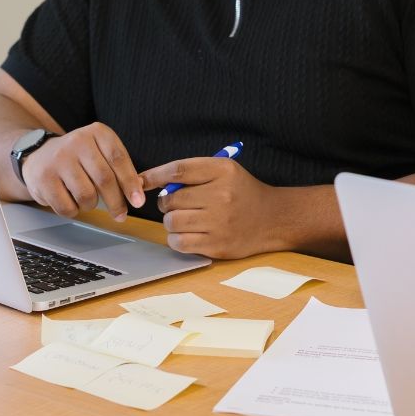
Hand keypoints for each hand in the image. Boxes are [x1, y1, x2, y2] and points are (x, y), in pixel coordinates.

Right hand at [20, 124, 144, 220]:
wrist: (38, 156)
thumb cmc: (78, 159)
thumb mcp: (99, 152)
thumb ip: (118, 169)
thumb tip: (137, 193)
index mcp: (97, 132)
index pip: (118, 158)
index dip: (130, 182)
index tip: (138, 201)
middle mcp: (77, 141)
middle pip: (104, 179)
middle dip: (116, 202)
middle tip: (121, 214)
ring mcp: (59, 160)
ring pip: (87, 195)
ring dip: (91, 205)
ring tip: (87, 199)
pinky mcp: (44, 179)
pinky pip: (67, 207)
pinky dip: (73, 211)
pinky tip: (70, 201)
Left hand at [139, 156, 285, 258]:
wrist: (273, 218)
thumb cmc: (242, 192)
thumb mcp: (224, 171)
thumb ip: (193, 173)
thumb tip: (152, 182)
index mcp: (222, 170)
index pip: (178, 170)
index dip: (154, 175)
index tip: (141, 180)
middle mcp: (221, 195)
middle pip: (171, 199)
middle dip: (167, 203)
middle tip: (176, 205)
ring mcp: (220, 222)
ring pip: (172, 222)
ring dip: (171, 222)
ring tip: (184, 220)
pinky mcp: (218, 245)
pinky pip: (179, 243)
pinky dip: (176, 239)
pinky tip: (187, 234)